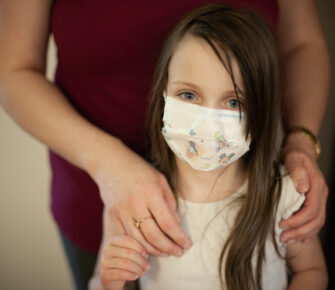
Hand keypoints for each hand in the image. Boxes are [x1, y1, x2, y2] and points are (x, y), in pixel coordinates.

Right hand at [93, 141, 191, 256]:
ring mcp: (121, 211)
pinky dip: (138, 245)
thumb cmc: (139, 169)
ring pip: (139, 240)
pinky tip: (148, 247)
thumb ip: (170, 202)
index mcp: (150, 193)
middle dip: (169, 248)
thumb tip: (177, 224)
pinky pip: (126, 237)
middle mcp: (135, 204)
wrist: (111, 164)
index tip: (187, 244)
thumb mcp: (160, 180)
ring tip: (166, 252)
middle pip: (154, 236)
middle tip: (179, 252)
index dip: (179, 237)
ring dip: (154, 251)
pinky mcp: (113, 216)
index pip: (168, 223)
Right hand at [101, 235, 149, 289]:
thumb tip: (149, 249)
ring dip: (138, 269)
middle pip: (128, 252)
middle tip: (147, 267)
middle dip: (141, 260)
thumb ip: (137, 247)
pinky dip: (131, 275)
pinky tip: (135, 276)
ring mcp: (104, 262)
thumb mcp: (129, 251)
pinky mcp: (105, 274)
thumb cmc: (124, 261)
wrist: (112, 278)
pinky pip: (120, 274)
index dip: (139, 247)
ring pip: (126, 264)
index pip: (128, 240)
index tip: (146, 255)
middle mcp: (107, 250)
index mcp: (113, 241)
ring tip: (142, 272)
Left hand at [279, 133, 327, 242]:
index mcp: (317, 185)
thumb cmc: (294, 153)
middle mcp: (321, 193)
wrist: (300, 148)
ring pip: (317, 222)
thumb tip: (302, 188)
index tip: (282, 224)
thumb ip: (297, 170)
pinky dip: (308, 230)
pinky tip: (300, 238)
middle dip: (299, 231)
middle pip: (316, 220)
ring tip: (287, 239)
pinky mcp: (314, 200)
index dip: (298, 220)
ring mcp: (319, 198)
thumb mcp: (293, 158)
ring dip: (303, 233)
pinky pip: (316, 219)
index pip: (311, 209)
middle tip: (282, 237)